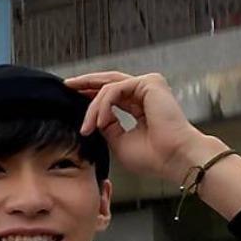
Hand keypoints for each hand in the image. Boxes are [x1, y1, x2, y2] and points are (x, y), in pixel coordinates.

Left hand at [65, 71, 225, 184]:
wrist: (174, 159)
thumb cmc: (153, 157)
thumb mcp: (119, 142)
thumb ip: (107, 127)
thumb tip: (93, 119)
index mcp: (140, 105)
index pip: (111, 94)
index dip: (91, 95)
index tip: (71, 97)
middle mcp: (145, 92)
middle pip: (108, 82)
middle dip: (85, 83)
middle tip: (66, 85)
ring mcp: (148, 85)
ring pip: (108, 88)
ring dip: (93, 108)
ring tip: (87, 127)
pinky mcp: (149, 83)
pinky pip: (114, 90)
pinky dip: (103, 105)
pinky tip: (99, 122)